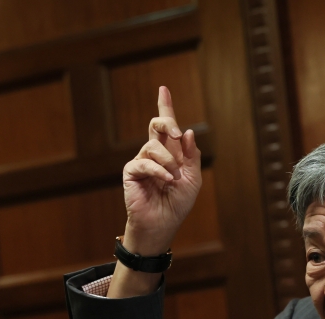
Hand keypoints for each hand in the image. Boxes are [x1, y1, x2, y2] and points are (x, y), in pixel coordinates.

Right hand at [122, 85, 201, 254]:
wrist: (163, 224)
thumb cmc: (178, 203)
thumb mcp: (193, 179)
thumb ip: (191, 156)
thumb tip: (188, 132)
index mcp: (171, 153)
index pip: (166, 127)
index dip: (165, 106)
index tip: (164, 89)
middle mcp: (154, 154)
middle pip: (156, 126)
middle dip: (166, 123)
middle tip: (177, 134)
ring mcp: (142, 161)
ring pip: (154, 147)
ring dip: (168, 161)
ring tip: (173, 178)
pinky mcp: (131, 172)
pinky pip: (144, 162)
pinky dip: (158, 171)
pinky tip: (166, 180)